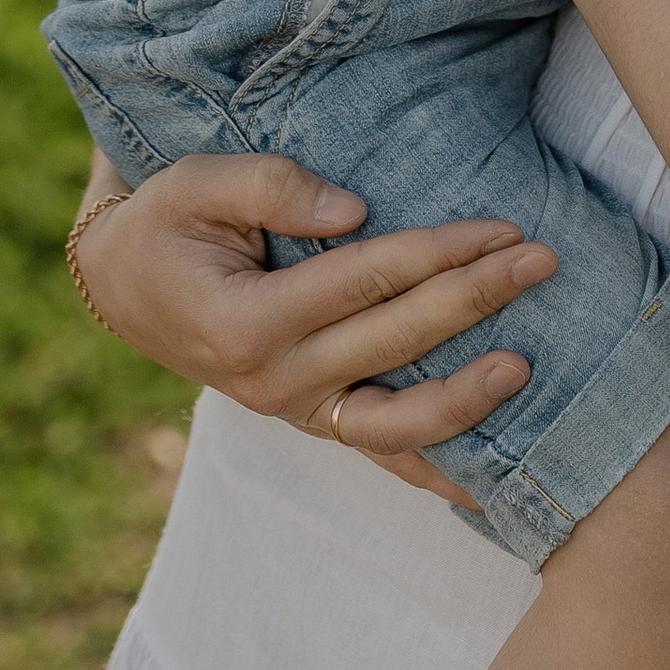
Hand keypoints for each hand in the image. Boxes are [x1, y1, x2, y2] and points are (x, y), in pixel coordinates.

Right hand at [70, 150, 555, 504]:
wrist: (126, 285)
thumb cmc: (166, 224)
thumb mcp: (194, 186)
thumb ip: (269, 186)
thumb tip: (355, 212)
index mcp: (243, 321)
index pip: (362, 282)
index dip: (437, 253)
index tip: (503, 229)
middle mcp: (270, 380)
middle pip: (394, 342)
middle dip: (475, 300)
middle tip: (543, 262)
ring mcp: (293, 412)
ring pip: (392, 426)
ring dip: (467, 399)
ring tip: (527, 367)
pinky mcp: (312, 422)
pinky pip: (382, 454)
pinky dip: (438, 469)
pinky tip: (495, 483)